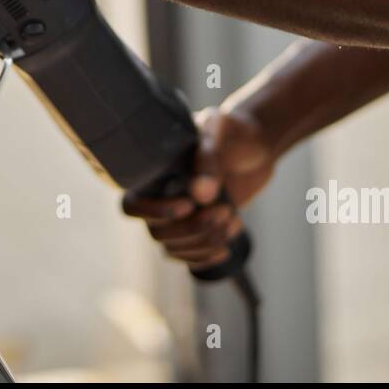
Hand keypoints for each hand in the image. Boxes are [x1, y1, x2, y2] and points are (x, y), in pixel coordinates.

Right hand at [121, 106, 278, 271]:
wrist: (257, 146)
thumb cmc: (232, 131)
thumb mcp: (221, 131)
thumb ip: (209, 157)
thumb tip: (201, 194)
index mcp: (153, 172)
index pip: (132, 205)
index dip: (153, 212)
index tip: (189, 205)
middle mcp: (159, 198)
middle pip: (157, 233)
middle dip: (193, 228)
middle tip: (225, 210)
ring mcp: (178, 218)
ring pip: (174, 248)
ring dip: (205, 241)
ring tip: (233, 220)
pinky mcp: (197, 231)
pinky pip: (189, 258)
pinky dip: (207, 258)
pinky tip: (227, 247)